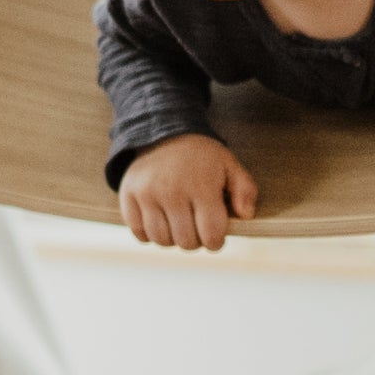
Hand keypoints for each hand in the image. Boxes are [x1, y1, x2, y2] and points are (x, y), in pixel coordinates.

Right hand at [119, 135, 257, 249]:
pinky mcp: (128, 195)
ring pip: (161, 240)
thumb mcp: (230, 166)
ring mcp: (147, 194)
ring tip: (179, 222)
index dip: (216, 241)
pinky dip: (150, 233)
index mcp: (201, 185)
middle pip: (186, 242)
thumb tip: (245, 215)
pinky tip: (160, 219)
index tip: (215, 234)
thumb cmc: (201, 156)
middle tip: (196, 226)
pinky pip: (139, 233)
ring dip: (173, 238)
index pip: (211, 235)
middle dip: (195, 240)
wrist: (164, 133)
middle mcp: (172, 191)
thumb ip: (245, 190)